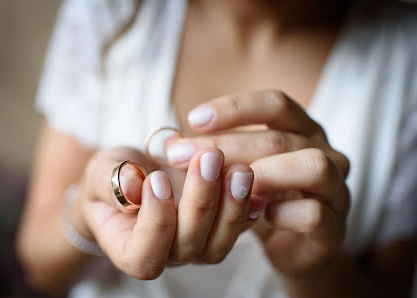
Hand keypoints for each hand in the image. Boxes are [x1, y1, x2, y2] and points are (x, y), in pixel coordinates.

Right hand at [75, 146, 259, 278]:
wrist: (136, 174)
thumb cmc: (112, 177)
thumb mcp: (100, 172)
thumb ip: (109, 182)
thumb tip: (131, 186)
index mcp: (130, 250)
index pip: (145, 255)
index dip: (155, 221)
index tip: (157, 178)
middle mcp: (167, 255)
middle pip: (189, 245)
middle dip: (201, 200)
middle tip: (208, 157)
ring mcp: (198, 245)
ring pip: (220, 241)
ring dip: (233, 204)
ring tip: (239, 168)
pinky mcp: (219, 228)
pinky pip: (239, 225)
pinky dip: (249, 203)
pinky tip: (253, 179)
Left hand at [165, 90, 349, 276]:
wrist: (294, 244)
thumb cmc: (263, 197)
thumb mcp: (238, 169)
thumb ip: (213, 154)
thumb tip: (169, 144)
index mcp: (302, 129)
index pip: (275, 104)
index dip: (235, 107)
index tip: (193, 119)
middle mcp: (325, 151)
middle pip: (279, 138)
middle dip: (226, 147)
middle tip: (181, 157)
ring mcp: (337, 188)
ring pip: (310, 166)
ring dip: (262, 174)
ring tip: (226, 186)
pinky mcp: (336, 226)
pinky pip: (314, 213)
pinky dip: (280, 213)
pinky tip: (256, 216)